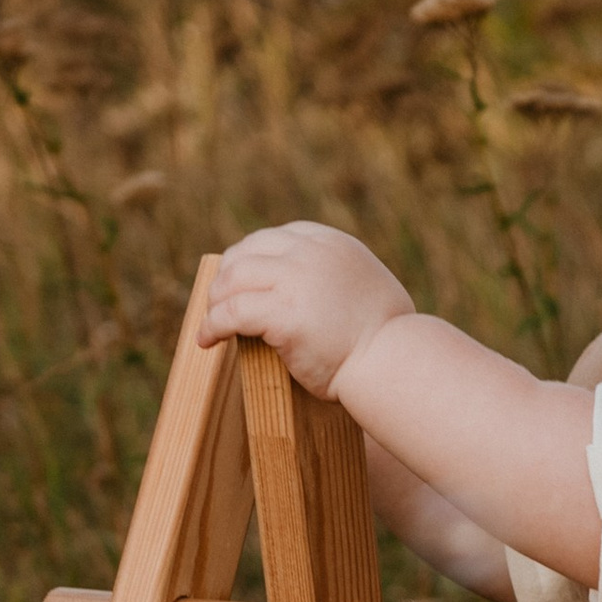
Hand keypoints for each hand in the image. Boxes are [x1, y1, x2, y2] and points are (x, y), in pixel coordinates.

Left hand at [198, 223, 411, 402]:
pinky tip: (208, 340)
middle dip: (227, 278)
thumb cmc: (386, 338)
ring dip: (214, 302)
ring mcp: (295, 280)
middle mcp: (311, 253)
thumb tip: (311, 288)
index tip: (239, 282)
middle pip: (246, 252)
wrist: (394, 363)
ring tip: (211, 325)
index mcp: (331, 243)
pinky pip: (230, 313)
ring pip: (232, 280)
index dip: (249, 259)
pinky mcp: (282, 313)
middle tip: (218, 305)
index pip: (274, 238)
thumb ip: (336, 275)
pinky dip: (211, 326)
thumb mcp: (364, 285)